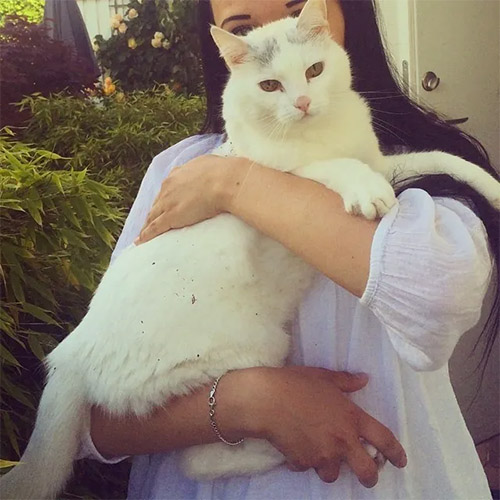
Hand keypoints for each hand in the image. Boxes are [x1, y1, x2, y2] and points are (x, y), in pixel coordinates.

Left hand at [135, 154, 236, 244]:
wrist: (224, 181)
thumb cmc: (224, 173)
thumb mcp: (209, 165)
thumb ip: (203, 170)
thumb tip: (207, 172)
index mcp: (178, 175)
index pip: (167, 190)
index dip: (163, 200)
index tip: (163, 206)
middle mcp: (168, 187)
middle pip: (157, 204)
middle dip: (153, 213)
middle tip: (149, 223)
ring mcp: (168, 202)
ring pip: (152, 216)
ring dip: (146, 226)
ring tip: (142, 235)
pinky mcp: (171, 216)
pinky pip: (154, 228)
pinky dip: (146, 235)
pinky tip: (140, 242)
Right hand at [240, 366, 406, 486]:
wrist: (266, 400)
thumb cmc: (296, 383)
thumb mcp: (323, 376)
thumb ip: (346, 381)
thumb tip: (364, 378)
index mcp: (351, 418)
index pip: (384, 439)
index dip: (396, 453)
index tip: (400, 461)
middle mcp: (341, 441)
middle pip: (367, 472)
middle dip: (370, 477)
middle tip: (367, 475)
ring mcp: (322, 455)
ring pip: (333, 474)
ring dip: (330, 467)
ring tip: (320, 454)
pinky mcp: (302, 462)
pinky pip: (306, 466)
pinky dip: (304, 460)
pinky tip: (296, 446)